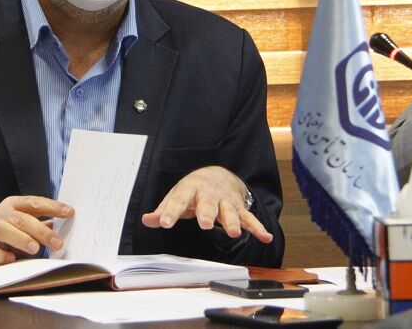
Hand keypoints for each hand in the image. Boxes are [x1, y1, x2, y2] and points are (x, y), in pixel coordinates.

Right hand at [0, 196, 73, 265]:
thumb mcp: (26, 225)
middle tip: (57, 243)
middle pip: (20, 219)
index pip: (34, 203)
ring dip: (20, 238)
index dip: (52, 207)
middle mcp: (0, 213)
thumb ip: (43, 225)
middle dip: (40, 231)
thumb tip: (65, 228)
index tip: (69, 212)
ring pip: (1, 230)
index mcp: (14, 204)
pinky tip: (11, 259)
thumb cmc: (11, 233)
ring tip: (35, 249)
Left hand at [141, 166, 272, 242]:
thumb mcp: (176, 196)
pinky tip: (265, 237)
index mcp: (189, 189)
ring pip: (229, 211)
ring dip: (232, 222)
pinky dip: (257, 227)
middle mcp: (209, 194)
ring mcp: (225, 201)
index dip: (170, 212)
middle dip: (207, 214)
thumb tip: (147, 221)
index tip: (164, 223)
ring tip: (233, 233)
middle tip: (205, 224)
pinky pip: (249, 218)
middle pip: (208, 204)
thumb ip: (163, 210)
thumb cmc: (193, 190)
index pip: (178, 201)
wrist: (218, 174)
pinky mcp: (238, 208)